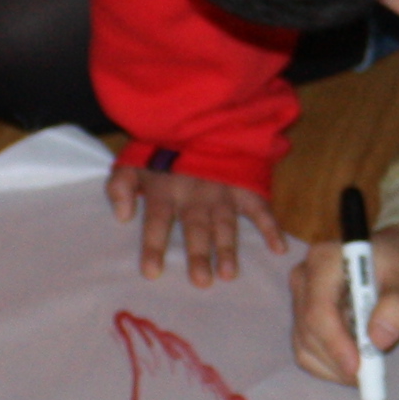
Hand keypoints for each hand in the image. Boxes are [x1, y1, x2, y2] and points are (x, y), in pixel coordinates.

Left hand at [106, 154, 285, 285]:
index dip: (154, 245)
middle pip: (195, 227)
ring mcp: (222, 191)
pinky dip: (271, 226)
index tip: (151, 273)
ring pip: (225, 223)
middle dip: (198, 254)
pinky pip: (260, 207)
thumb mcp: (131, 162)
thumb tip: (121, 215)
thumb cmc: (161, 150)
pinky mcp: (244, 187)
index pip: (158, 220)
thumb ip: (120, 186)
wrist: (195, 118)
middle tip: (201, 281)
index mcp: (165, 190)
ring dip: (227, 248)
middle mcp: (195, 194)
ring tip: (228, 274)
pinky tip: (278, 248)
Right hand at [293, 219, 398, 382]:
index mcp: (325, 260)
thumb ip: (398, 307)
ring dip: (335, 367)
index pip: (318, 309)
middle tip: (371, 376)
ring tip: (369, 368)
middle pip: (309, 331)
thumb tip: (378, 339)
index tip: (358, 368)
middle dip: (338, 359)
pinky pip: (307, 352)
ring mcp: (301, 299)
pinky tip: (356, 364)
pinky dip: (330, 367)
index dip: (335, 343)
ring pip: (305, 346)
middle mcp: (305, 277)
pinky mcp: (303, 318)